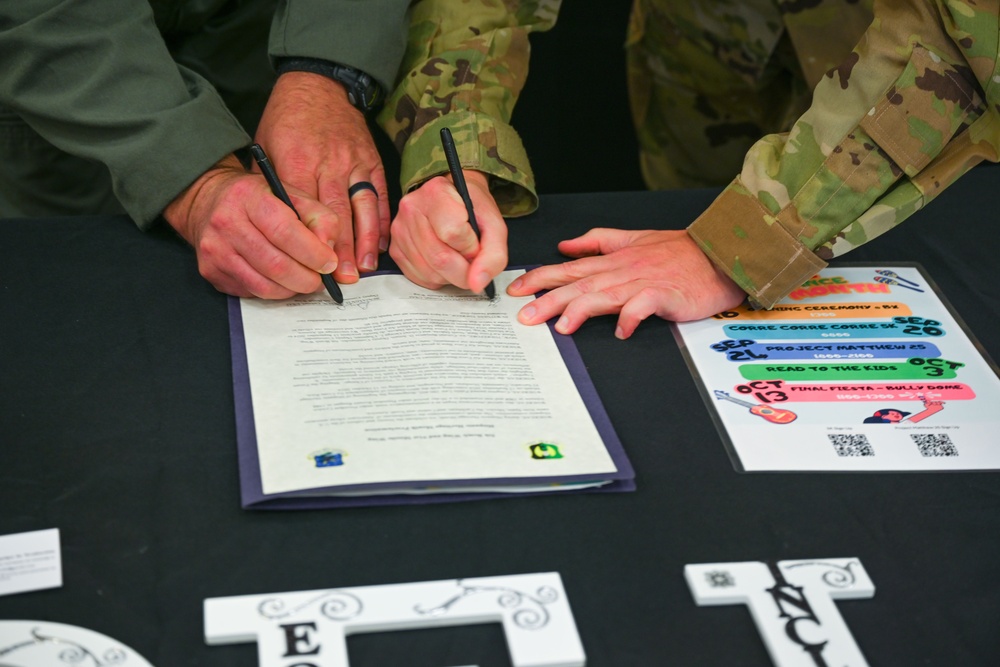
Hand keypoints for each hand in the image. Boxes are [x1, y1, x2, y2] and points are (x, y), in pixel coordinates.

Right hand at [163, 154, 339, 298]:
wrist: (208, 202)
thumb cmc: (258, 199)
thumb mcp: (291, 194)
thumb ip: (318, 217)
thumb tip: (330, 251)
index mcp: (248, 197)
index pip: (285, 232)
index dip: (313, 253)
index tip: (330, 263)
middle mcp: (226, 224)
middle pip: (276, 265)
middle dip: (307, 279)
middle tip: (321, 279)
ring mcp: (215, 251)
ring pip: (264, 286)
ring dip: (292, 289)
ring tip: (304, 280)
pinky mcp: (211, 272)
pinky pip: (252, 292)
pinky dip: (274, 291)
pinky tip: (280, 280)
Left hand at [254, 71, 389, 282]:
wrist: (318, 83)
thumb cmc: (285, 119)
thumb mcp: (265, 148)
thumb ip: (271, 187)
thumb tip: (273, 229)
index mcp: (296, 163)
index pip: (306, 212)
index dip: (313, 242)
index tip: (316, 269)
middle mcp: (328, 164)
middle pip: (337, 216)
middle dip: (342, 251)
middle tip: (346, 280)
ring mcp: (354, 162)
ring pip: (363, 208)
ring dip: (366, 241)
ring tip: (367, 268)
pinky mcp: (371, 160)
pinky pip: (379, 195)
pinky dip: (382, 221)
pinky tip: (382, 244)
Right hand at [389, 170, 506, 293]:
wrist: (454, 200)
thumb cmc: (472, 209)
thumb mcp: (494, 225)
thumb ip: (494, 254)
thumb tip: (478, 284)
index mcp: (436, 192)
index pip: (453, 233)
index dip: (471, 247)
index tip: (476, 243)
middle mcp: (412, 208)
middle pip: (440, 258)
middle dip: (464, 270)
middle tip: (472, 260)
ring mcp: (399, 230)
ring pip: (430, 273)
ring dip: (452, 276)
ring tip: (458, 257)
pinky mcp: (395, 249)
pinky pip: (420, 279)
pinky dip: (439, 278)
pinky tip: (444, 263)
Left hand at [506, 228, 745, 337]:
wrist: (722, 253)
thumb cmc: (682, 251)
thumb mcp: (635, 238)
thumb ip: (598, 241)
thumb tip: (565, 246)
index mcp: (615, 259)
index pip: (569, 268)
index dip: (541, 277)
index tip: (516, 289)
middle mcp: (624, 269)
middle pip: (580, 284)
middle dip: (549, 299)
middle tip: (525, 316)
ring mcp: (644, 281)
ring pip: (605, 295)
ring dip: (582, 310)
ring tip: (561, 327)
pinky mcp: (666, 294)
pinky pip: (645, 305)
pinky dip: (632, 317)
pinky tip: (620, 332)